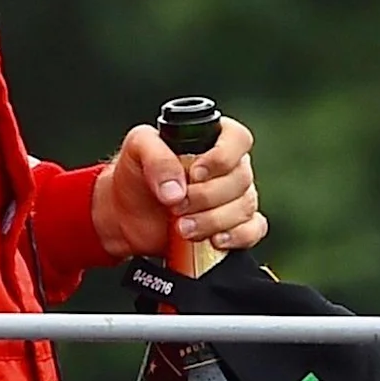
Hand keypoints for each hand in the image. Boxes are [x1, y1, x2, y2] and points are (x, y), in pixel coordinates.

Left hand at [91, 115, 265, 259]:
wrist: (125, 214)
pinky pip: (254, 229)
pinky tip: (215, 240)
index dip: (222, 158)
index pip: (238, 139)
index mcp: (212, 139)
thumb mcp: (137, 149)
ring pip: (245, 206)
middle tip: (176, 206)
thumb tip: (177, 190)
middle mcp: (229, 167)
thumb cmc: (135, 174)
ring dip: (214, 220)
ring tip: (182, 228)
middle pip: (241, 179)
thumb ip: (156, 157)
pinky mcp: (233, 225)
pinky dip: (239, 236)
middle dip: (207, 197)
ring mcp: (234, 197)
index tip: (194, 174)